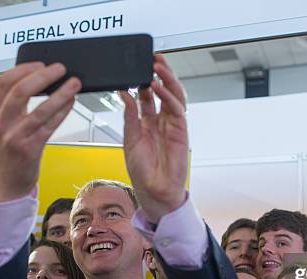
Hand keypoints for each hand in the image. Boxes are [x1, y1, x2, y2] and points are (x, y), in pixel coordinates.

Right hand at [0, 63, 80, 201]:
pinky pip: (50, 126)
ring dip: (60, 94)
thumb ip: (15, 107)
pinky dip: (62, 112)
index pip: (3, 82)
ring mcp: (15, 137)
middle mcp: (2, 124)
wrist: (8, 184)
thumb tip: (40, 82)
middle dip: (43, 77)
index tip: (40, 63)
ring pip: (40, 109)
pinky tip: (71, 102)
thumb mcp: (4, 127)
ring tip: (74, 84)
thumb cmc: (10, 153)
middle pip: (20, 92)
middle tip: (60, 69)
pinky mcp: (30, 149)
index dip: (23, 69)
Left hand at [120, 54, 187, 223]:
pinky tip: (159, 87)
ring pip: (174, 96)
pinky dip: (168, 96)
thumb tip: (125, 94)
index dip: (144, 79)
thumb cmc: (142, 171)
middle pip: (164, 91)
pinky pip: (176, 110)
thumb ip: (129, 116)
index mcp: (148, 122)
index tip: (137, 66)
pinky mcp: (180, 132)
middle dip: (160, 74)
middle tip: (153, 58)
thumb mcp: (130, 139)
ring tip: (158, 66)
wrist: (153, 191)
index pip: (149, 95)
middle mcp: (162, 121)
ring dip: (167, 80)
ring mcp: (172, 125)